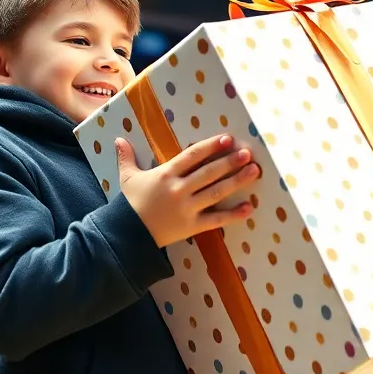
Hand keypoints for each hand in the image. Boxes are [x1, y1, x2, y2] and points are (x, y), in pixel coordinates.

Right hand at [116, 134, 259, 248]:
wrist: (126, 234)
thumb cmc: (130, 204)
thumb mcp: (127, 178)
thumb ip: (126, 158)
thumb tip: (118, 139)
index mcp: (166, 174)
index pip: (192, 156)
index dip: (210, 147)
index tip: (227, 139)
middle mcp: (179, 189)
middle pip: (209, 173)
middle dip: (229, 162)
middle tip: (247, 153)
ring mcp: (187, 208)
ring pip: (216, 192)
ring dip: (236, 181)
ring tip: (254, 171)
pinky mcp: (192, 226)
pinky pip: (216, 220)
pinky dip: (233, 215)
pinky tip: (249, 207)